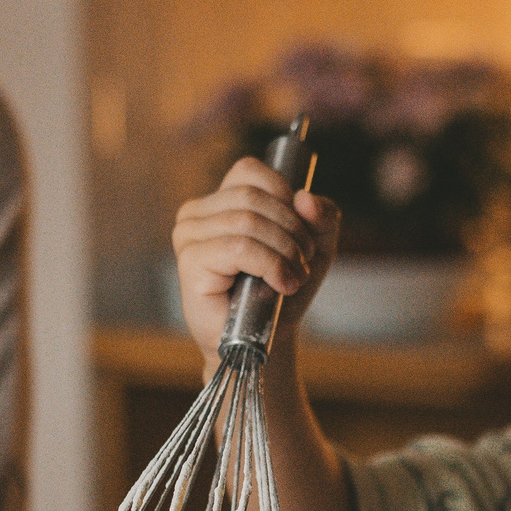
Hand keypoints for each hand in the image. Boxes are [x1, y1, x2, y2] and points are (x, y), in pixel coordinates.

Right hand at [172, 157, 341, 362]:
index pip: (250, 170)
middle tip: (304, 261)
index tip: (302, 232)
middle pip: (253, 197)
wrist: (265, 339)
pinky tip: (282, 284)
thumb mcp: (316, 245)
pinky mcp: (190, 262)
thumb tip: (305, 198)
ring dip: (285, 250)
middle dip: (291, 229)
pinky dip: (271, 265)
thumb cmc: (282, 289)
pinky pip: (239, 247)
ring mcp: (188, 236)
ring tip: (294, 277)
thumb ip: (321, 216)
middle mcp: (195, 213)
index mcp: (219, 200)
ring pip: (247, 221)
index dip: (285, 196)